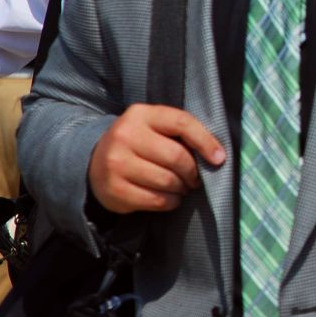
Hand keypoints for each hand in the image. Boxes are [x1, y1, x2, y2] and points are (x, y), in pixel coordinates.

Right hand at [88, 104, 225, 213]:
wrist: (95, 160)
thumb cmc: (140, 143)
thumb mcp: (156, 127)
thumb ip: (182, 133)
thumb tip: (216, 156)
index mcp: (141, 114)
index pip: (182, 123)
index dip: (206, 142)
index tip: (219, 158)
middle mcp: (125, 136)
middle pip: (176, 156)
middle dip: (193, 172)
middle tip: (196, 178)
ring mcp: (116, 163)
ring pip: (167, 181)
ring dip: (182, 188)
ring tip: (182, 187)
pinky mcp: (113, 189)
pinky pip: (155, 200)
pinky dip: (170, 202)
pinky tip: (169, 197)